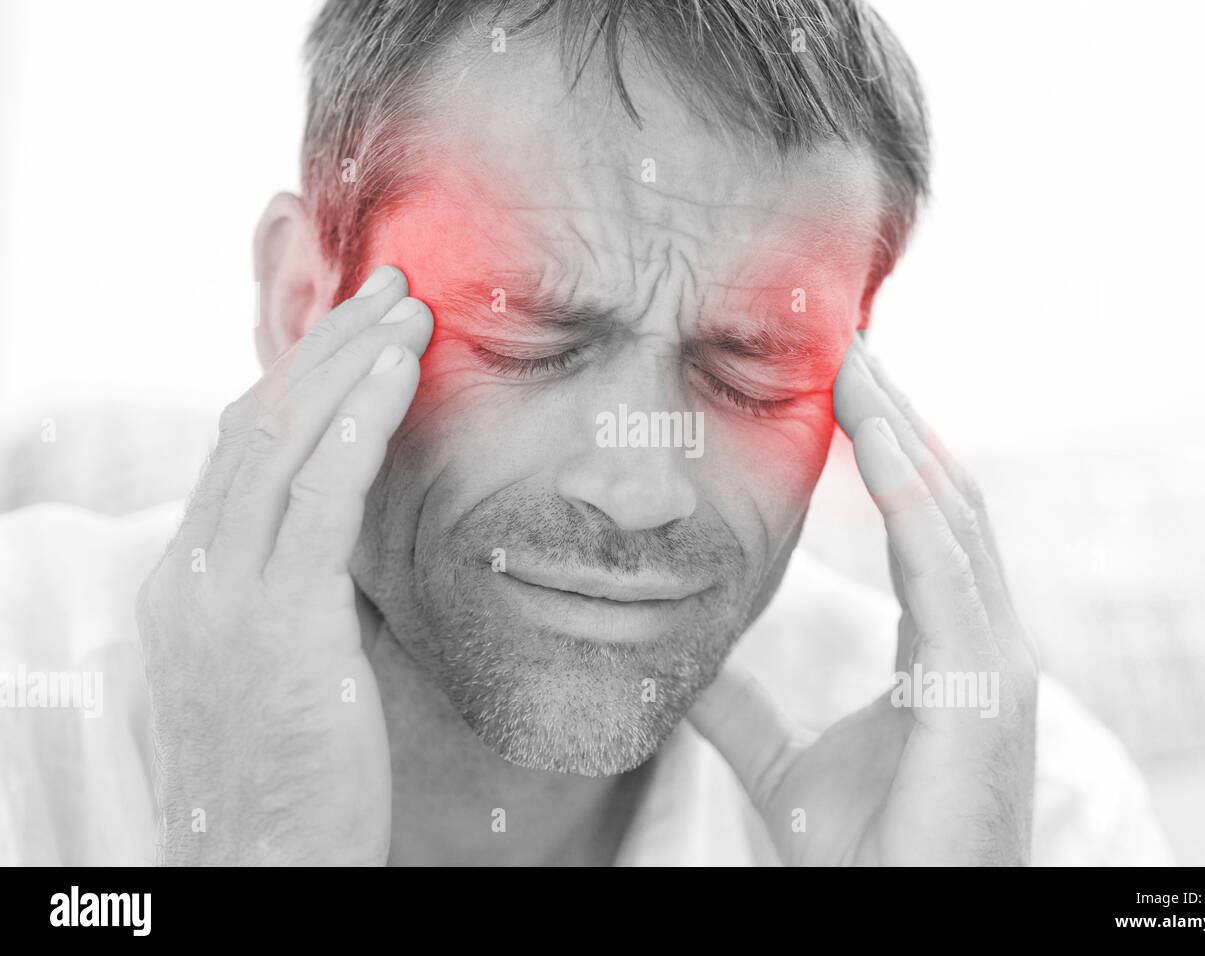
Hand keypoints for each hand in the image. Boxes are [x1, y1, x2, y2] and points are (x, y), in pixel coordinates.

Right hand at [136, 265, 432, 864]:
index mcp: (189, 579)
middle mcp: (192, 572)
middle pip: (256, 425)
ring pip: (281, 444)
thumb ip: (297, 590)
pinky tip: (396, 374)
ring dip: (348, 364)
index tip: (356, 335)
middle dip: (326, 347)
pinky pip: (315, 498)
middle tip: (388, 288)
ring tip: (407, 309)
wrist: (262, 865)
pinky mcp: (276, 623)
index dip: (299, 381)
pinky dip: (355, 424)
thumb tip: (344, 536)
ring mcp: (224, 594)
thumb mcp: (282, 663)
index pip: (239, 450)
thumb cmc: (291, 773)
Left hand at [689, 332, 1038, 864]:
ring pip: (953, 513)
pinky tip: (876, 437)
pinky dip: (913, 494)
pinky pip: (947, 564)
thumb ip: (744, 709)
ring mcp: (995, 659)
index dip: (888, 452)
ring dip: (904, 433)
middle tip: (848, 343)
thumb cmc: (866, 857)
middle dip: (899, 419)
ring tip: (857, 363)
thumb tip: (683, 662)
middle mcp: (982, 639)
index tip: (843, 386)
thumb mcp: (786, 763)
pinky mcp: (987, 685)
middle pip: (944, 498)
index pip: (922, 525)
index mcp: (945, 650)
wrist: (900, 921)